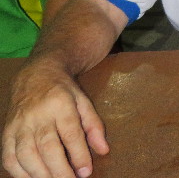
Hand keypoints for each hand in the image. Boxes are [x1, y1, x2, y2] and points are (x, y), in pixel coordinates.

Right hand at [2, 62, 107, 177]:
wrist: (35, 75)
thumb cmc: (63, 91)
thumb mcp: (83, 101)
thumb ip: (94, 125)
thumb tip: (103, 150)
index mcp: (60, 104)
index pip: (70, 133)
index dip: (79, 155)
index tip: (86, 172)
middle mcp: (37, 115)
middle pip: (47, 146)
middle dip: (59, 169)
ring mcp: (19, 125)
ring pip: (26, 154)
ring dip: (40, 174)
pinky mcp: (6, 133)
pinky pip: (9, 158)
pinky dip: (19, 174)